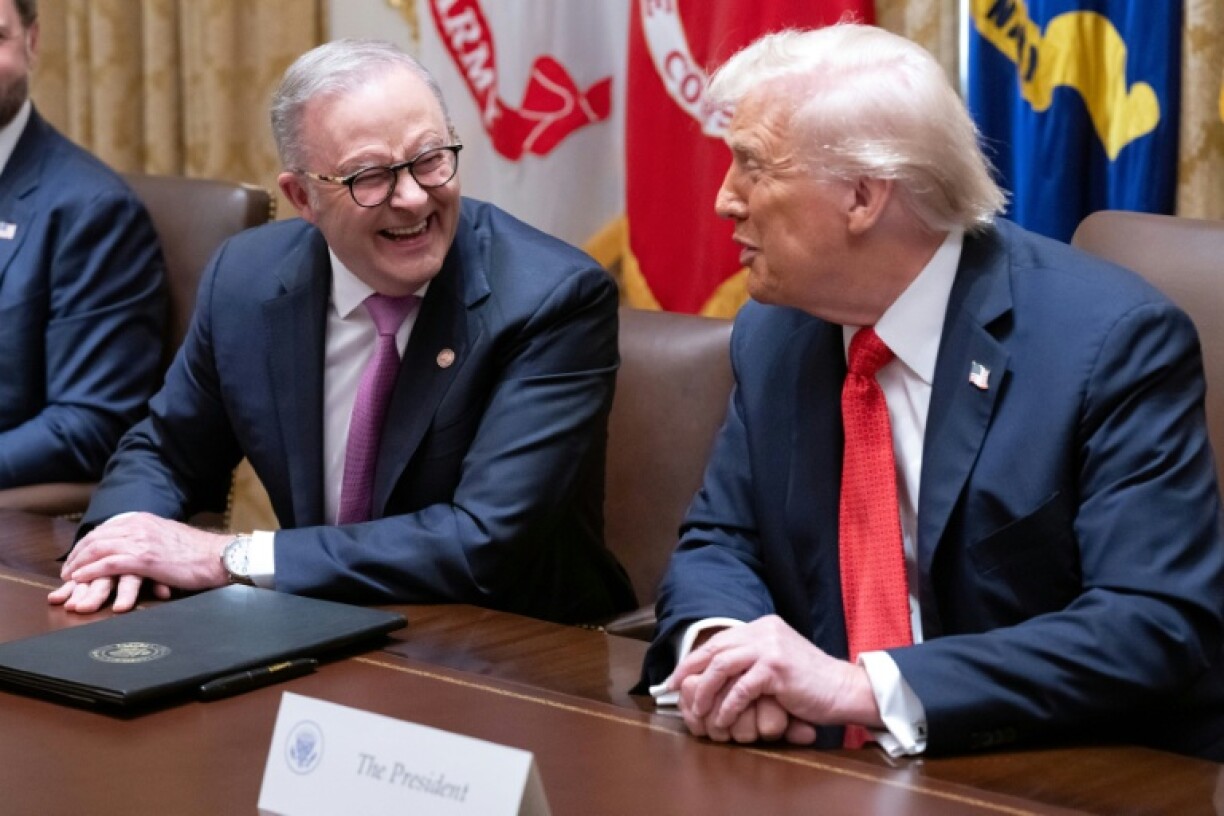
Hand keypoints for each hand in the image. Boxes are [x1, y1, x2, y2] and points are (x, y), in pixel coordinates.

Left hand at [49, 513, 230, 612]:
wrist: (218, 556)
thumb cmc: (197, 552)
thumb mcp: (167, 536)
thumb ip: (148, 537)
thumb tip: (135, 547)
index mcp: (143, 519)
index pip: (105, 529)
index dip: (87, 544)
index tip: (78, 558)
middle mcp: (138, 525)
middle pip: (96, 537)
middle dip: (77, 554)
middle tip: (67, 571)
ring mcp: (140, 541)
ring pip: (98, 549)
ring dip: (79, 564)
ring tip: (70, 578)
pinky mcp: (144, 558)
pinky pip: (108, 563)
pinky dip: (90, 571)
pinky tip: (81, 578)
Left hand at [669, 615, 881, 734]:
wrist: (844, 689)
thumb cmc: (810, 683)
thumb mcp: (778, 660)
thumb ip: (752, 659)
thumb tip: (714, 673)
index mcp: (762, 626)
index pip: (719, 639)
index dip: (694, 658)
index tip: (677, 677)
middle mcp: (764, 630)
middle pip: (714, 649)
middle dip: (689, 671)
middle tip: (674, 692)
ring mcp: (770, 647)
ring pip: (722, 666)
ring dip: (705, 691)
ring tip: (698, 711)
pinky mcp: (777, 668)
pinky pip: (741, 688)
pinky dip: (727, 706)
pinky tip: (722, 720)